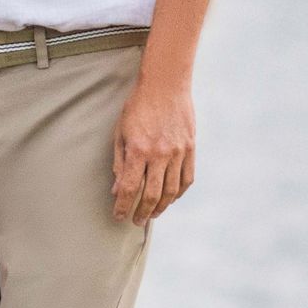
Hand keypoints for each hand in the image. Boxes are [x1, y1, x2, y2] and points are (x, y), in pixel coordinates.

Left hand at [112, 77, 194, 224]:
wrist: (166, 85)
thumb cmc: (138, 107)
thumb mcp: (120, 133)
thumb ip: (119, 163)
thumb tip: (118, 190)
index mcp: (138, 150)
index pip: (130, 188)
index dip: (123, 206)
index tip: (119, 216)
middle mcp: (159, 154)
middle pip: (151, 195)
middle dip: (141, 212)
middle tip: (136, 221)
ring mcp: (178, 152)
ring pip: (171, 191)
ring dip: (161, 207)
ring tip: (152, 214)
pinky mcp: (190, 148)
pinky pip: (187, 179)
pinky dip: (179, 193)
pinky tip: (171, 199)